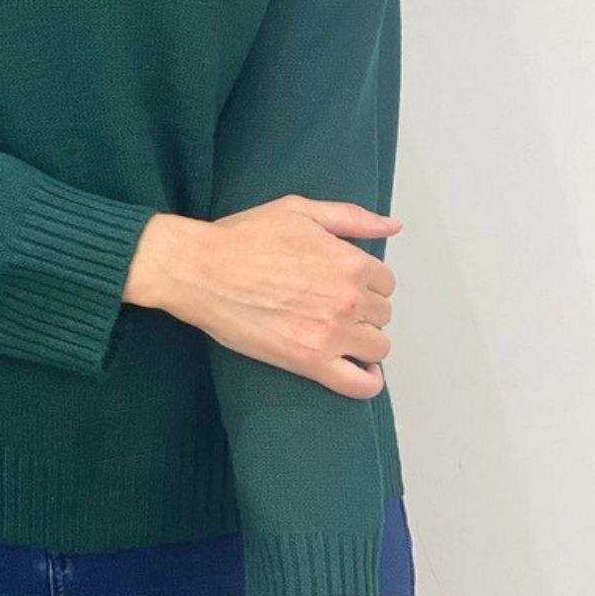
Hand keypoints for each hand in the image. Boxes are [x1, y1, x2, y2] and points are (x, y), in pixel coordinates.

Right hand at [128, 196, 400, 400]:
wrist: (201, 269)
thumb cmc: (245, 237)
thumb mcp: (299, 210)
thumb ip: (351, 218)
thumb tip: (393, 226)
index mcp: (349, 261)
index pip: (385, 283)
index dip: (366, 283)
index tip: (343, 284)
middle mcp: (348, 299)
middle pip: (382, 315)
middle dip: (363, 311)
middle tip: (330, 306)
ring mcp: (332, 333)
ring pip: (378, 347)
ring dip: (363, 341)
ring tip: (338, 334)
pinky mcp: (310, 362)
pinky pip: (360, 384)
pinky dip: (368, 381)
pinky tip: (358, 369)